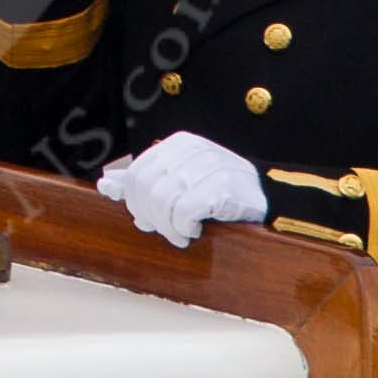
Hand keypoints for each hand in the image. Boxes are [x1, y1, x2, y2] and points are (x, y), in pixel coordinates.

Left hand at [95, 131, 267, 247]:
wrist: (270, 197)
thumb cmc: (221, 192)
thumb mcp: (180, 180)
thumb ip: (144, 181)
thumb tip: (107, 185)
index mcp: (178, 144)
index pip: (137, 173)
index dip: (136, 202)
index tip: (146, 219)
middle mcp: (192, 149)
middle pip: (146, 188)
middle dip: (150, 216)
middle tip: (164, 230)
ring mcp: (209, 166)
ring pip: (162, 200)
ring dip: (167, 226)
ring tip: (180, 233)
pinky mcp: (224, 187)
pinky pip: (185, 212)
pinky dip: (183, 228)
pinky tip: (194, 230)